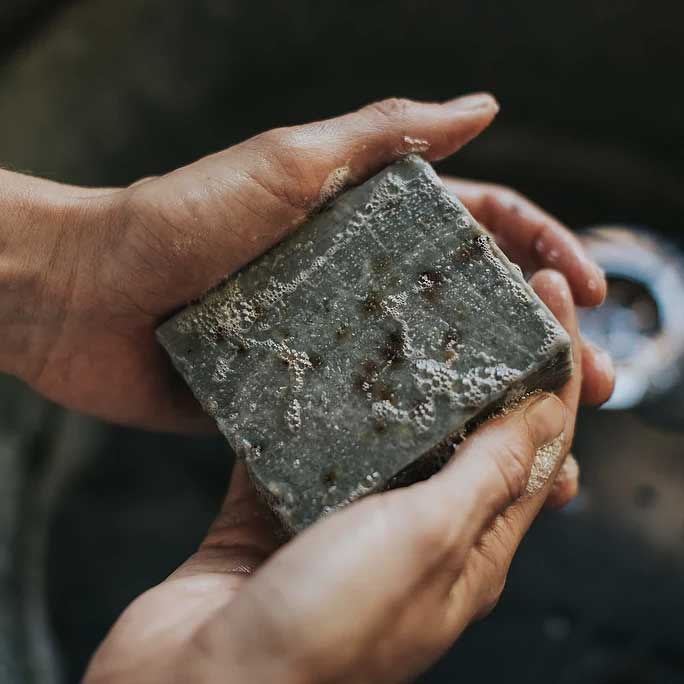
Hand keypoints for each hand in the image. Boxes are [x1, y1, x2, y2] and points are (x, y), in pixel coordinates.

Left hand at [0, 93, 611, 430]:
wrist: (79, 297)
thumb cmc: (173, 220)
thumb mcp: (284, 162)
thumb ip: (380, 136)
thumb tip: (483, 107)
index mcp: (368, 223)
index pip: (480, 228)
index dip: (543, 249)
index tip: (589, 290)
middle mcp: (361, 283)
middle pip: (472, 306)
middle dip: (539, 341)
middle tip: (591, 386)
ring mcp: (334, 343)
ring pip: (432, 370)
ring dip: (493, 403)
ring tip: (545, 452)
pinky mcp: (300, 397)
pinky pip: (371, 419)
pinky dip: (416, 440)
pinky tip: (457, 471)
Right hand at [85, 269, 581, 683]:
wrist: (197, 682)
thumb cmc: (325, 631)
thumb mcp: (427, 541)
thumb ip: (483, 477)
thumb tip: (549, 417)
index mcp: (469, 548)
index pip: (534, 446)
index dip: (551, 369)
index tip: (551, 295)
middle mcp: (414, 530)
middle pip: (464, 430)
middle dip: (479, 359)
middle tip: (480, 289)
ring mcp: (346, 516)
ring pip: (382, 429)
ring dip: (392, 375)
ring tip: (398, 308)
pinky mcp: (282, 505)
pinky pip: (305, 441)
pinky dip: (313, 402)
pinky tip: (314, 356)